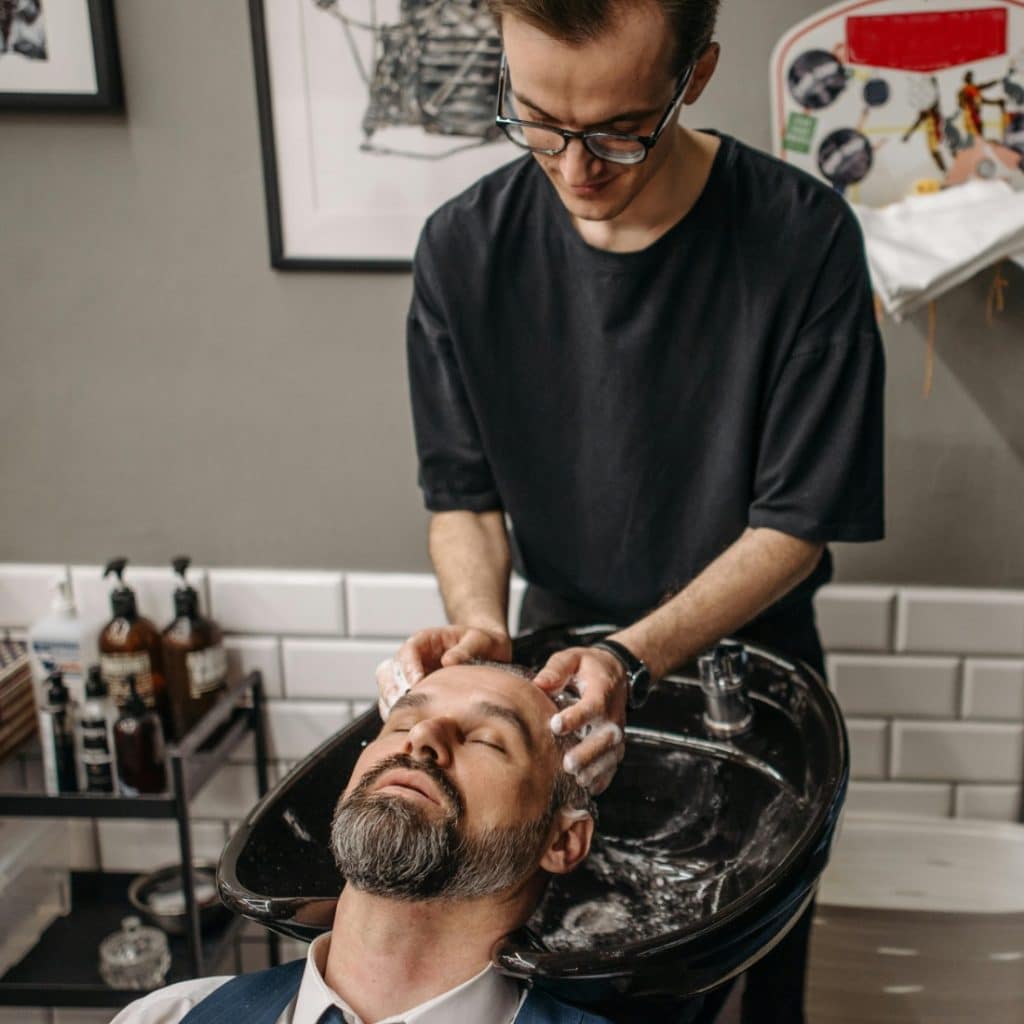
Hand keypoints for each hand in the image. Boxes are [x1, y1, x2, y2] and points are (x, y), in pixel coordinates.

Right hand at [376, 624, 510, 718]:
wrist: (486, 654)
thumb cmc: (481, 644)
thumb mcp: (479, 640)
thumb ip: (466, 649)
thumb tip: (448, 661)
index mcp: (425, 640)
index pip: (407, 650)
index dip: (409, 667)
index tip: (416, 684)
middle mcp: (411, 657)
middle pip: (388, 670)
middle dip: (392, 689)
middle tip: (404, 706)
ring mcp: (408, 675)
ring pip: (386, 687)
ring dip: (389, 703)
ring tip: (402, 720)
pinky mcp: (410, 692)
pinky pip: (393, 702)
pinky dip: (395, 714)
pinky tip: (406, 727)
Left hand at [533, 646, 627, 794]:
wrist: (617, 675)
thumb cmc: (589, 667)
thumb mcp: (573, 658)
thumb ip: (556, 669)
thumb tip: (539, 684)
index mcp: (601, 692)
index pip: (592, 706)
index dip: (576, 717)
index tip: (556, 725)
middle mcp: (612, 716)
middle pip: (604, 738)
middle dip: (587, 753)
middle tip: (568, 764)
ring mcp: (616, 734)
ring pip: (610, 757)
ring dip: (594, 770)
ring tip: (576, 779)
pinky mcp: (615, 748)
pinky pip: (612, 767)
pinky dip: (601, 779)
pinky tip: (586, 788)